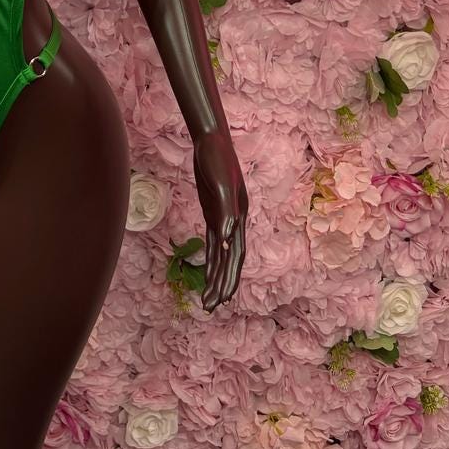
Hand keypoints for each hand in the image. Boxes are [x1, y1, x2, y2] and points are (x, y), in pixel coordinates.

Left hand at [192, 128, 247, 312]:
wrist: (211, 140)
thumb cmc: (217, 159)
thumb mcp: (220, 184)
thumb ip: (226, 212)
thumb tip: (227, 240)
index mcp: (239, 217)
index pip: (235, 255)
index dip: (230, 277)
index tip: (224, 298)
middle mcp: (234, 221)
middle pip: (229, 260)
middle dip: (222, 285)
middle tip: (212, 308)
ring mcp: (223, 217)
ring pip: (221, 254)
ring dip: (216, 277)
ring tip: (209, 300)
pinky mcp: (212, 212)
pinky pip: (213, 241)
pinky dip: (211, 258)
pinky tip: (209, 272)